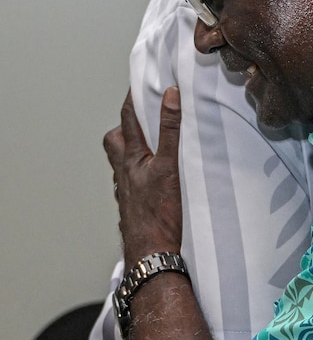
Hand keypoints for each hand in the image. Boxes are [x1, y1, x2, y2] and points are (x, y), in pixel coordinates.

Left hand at [103, 88, 182, 263]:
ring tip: (150, 149)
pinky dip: (139, 177)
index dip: (132, 99)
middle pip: (114, 142)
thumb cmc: (159, 215)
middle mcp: (124, 174)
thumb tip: (170, 96)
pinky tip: (152, 183)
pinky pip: (131, 185)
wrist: (151, 254)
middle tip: (141, 121)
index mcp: (131, 159)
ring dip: (131, 154)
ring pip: (121, 165)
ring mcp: (127, 192)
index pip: (127, 120)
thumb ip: (170, 130)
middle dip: (124, 128)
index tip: (138, 84)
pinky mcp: (133, 208)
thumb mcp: (170, 166)